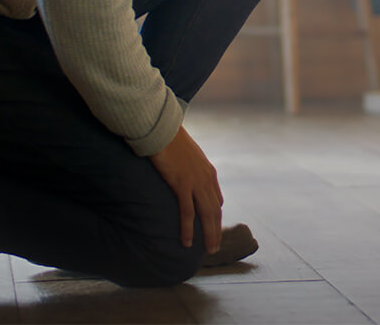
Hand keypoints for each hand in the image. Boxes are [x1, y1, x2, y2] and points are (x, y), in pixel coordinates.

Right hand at [149, 126, 222, 252]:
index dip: (215, 215)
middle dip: (216, 231)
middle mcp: (206, 179)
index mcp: (208, 172)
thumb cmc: (170, 139)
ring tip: (208, 250)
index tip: (213, 228)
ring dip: (208, 235)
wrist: (163, 128)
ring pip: (206, 215)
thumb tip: (185, 175)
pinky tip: (186, 242)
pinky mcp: (182, 184)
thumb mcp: (187, 154)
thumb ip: (191, 168)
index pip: (216, 199)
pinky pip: (187, 212)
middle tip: (214, 248)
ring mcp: (195, 182)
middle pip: (215, 211)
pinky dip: (188, 229)